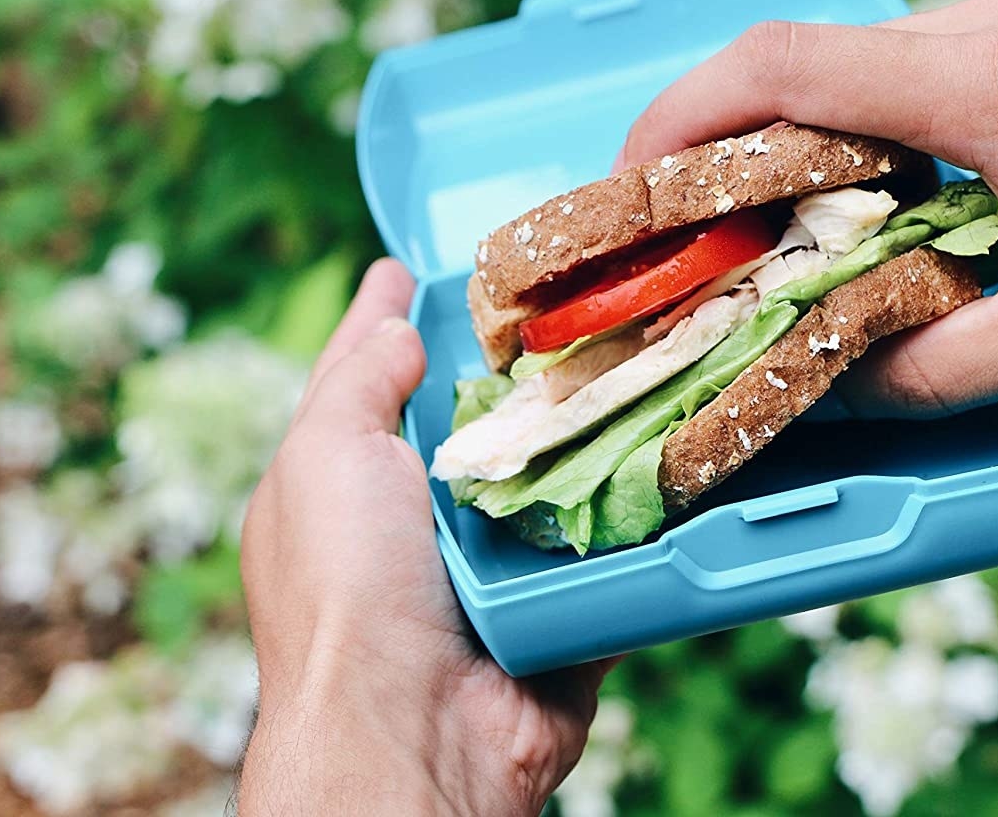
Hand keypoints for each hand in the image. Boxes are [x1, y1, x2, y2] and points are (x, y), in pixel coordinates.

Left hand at [238, 259, 612, 815]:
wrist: (414, 732)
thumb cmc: (348, 588)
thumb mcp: (323, 458)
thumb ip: (354, 381)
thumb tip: (390, 320)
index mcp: (341, 486)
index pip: (366, 378)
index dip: (385, 320)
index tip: (412, 265)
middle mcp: (414, 520)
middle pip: (467, 422)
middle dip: (508, 365)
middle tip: (558, 293)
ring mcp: (489, 566)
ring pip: (546, 474)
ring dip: (586, 426)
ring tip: (635, 341)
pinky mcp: (558, 604)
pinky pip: (605, 541)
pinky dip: (634, 506)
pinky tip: (674, 441)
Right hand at [617, 0, 997, 415]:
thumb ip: (936, 366)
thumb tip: (836, 385)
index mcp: (991, 83)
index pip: (784, 65)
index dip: (680, 116)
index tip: (631, 179)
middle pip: (807, 54)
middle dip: (724, 131)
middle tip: (689, 219)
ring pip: (866, 55)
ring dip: (806, 128)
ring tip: (784, 220)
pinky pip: (925, 56)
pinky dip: (874, 115)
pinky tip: (886, 185)